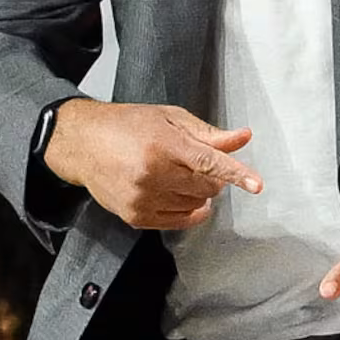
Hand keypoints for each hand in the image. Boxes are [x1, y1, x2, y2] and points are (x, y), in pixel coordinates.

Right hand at [44, 100, 263, 230]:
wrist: (83, 144)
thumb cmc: (127, 126)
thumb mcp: (169, 118)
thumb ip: (208, 134)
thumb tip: (242, 138)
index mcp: (163, 144)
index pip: (209, 162)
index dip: (236, 174)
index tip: (256, 185)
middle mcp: (152, 173)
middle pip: (206, 187)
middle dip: (211, 178)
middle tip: (194, 163)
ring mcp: (143, 198)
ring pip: (195, 205)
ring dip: (196, 193)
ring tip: (175, 174)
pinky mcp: (135, 216)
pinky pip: (178, 221)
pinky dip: (186, 210)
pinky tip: (176, 194)